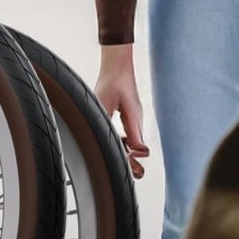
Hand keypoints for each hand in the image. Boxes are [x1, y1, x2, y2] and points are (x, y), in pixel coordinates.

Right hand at [94, 44, 150, 179]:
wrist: (115, 66)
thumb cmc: (120, 81)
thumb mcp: (132, 108)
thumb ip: (136, 132)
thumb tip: (142, 152)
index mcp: (99, 118)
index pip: (112, 146)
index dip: (125, 159)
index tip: (137, 166)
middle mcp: (96, 120)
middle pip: (110, 147)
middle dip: (125, 161)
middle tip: (139, 171)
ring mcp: (99, 119)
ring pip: (111, 142)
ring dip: (124, 152)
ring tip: (137, 164)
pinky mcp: (104, 118)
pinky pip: (111, 134)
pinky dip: (122, 142)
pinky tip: (132, 148)